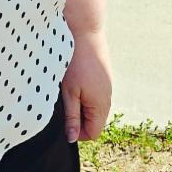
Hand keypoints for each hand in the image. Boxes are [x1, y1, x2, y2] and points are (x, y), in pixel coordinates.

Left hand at [61, 27, 112, 142]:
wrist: (86, 33)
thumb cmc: (75, 63)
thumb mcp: (69, 93)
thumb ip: (71, 117)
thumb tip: (72, 138)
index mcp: (100, 105)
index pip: (93, 133)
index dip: (77, 132)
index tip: (64, 121)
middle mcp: (108, 98)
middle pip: (95, 121)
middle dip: (79, 118)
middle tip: (64, 104)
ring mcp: (108, 86)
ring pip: (95, 107)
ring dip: (81, 105)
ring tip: (69, 90)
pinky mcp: (105, 76)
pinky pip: (96, 94)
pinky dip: (85, 93)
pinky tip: (76, 80)